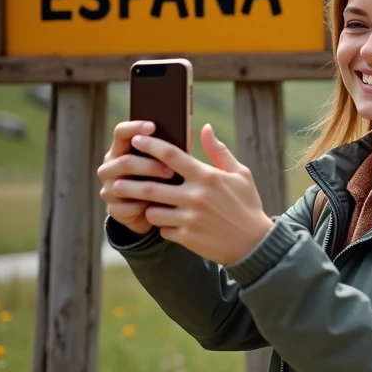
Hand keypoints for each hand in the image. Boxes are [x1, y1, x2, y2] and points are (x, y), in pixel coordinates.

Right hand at [98, 120, 176, 234]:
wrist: (162, 212)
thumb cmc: (170, 179)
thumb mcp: (175, 162)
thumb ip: (181, 147)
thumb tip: (206, 128)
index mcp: (123, 149)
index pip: (121, 132)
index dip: (135, 127)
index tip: (153, 127)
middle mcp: (111, 167)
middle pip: (124, 161)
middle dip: (150, 165)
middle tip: (172, 171)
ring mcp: (109, 189)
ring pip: (122, 185)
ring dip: (147, 186)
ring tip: (169, 189)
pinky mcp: (114, 210)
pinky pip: (126, 207)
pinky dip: (144, 207)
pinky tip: (160, 207)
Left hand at [104, 124, 275, 264]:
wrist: (254, 244)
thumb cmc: (246, 205)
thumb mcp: (240, 174)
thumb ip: (219, 151)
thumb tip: (205, 128)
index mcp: (207, 176)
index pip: (170, 155)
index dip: (150, 146)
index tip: (136, 140)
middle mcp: (196, 196)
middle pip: (150, 186)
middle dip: (130, 182)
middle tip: (116, 178)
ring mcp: (190, 218)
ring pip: (152, 210)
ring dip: (147, 207)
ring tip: (147, 204)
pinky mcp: (186, 237)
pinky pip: (162, 229)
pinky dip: (163, 225)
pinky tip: (169, 223)